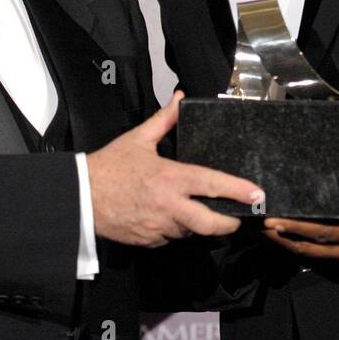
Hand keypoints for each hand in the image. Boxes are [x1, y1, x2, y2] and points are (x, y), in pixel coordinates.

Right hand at [87, 91, 263, 246]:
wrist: (80, 197)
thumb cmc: (110, 166)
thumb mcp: (138, 139)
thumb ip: (165, 120)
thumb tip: (180, 98)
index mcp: (170, 178)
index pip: (212, 184)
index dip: (238, 190)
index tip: (257, 194)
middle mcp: (169, 206)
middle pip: (211, 223)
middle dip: (230, 223)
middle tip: (238, 218)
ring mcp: (159, 227)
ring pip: (190, 232)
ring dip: (196, 224)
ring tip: (193, 210)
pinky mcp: (149, 241)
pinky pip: (171, 238)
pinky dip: (174, 230)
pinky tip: (168, 217)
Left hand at [262, 168, 338, 269]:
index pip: (325, 232)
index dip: (298, 227)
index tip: (274, 220)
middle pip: (312, 247)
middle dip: (282, 237)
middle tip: (256, 225)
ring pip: (314, 255)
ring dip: (287, 244)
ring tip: (262, 231)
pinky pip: (322, 257)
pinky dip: (302, 247)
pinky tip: (286, 237)